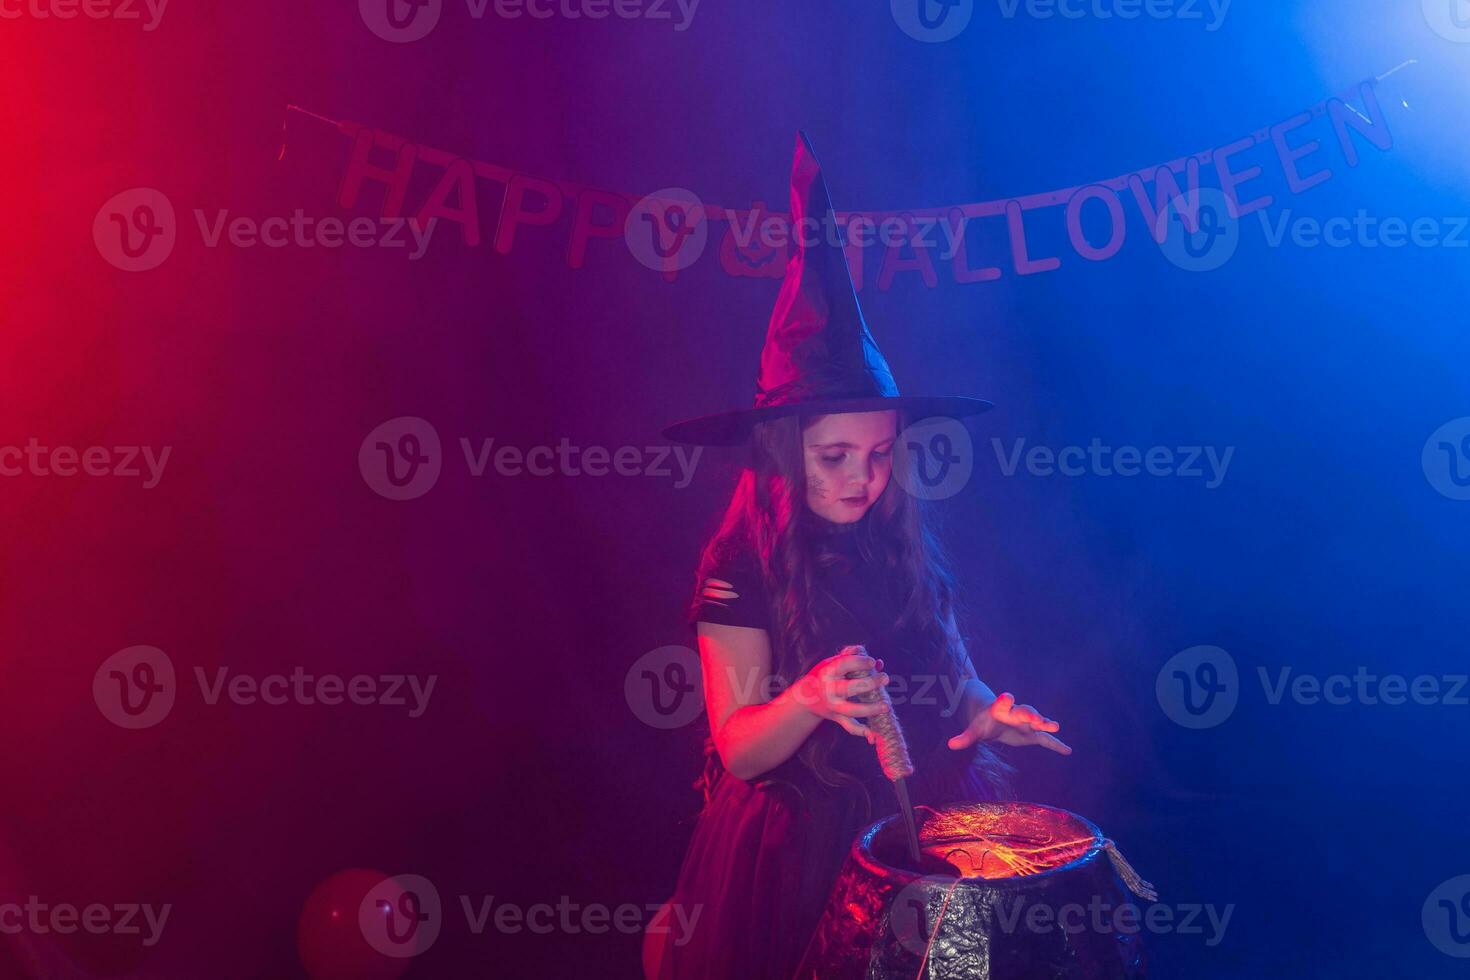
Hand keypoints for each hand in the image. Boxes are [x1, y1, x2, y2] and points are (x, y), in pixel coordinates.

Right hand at [789, 645, 890, 740]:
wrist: (806, 697)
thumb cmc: (825, 675)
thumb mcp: (832, 662)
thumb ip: (852, 657)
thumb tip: (879, 663)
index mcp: (828, 672)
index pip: (843, 665)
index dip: (859, 662)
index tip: (872, 662)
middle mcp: (829, 690)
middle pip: (850, 688)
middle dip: (869, 684)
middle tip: (885, 678)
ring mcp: (833, 705)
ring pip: (852, 710)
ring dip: (870, 709)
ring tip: (886, 705)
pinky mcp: (837, 717)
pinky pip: (849, 726)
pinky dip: (861, 732)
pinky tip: (873, 736)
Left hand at [948, 692, 1071, 755]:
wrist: (995, 719)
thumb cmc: (984, 722)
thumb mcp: (974, 730)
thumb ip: (965, 737)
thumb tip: (950, 745)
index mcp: (1000, 710)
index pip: (1002, 703)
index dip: (1005, 700)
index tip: (1007, 695)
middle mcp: (1016, 714)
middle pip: (1024, 711)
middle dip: (1030, 714)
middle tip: (1037, 718)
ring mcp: (1027, 724)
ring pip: (1038, 722)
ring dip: (1046, 724)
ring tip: (1054, 726)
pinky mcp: (1033, 735)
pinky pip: (1046, 740)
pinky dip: (1056, 745)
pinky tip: (1068, 751)